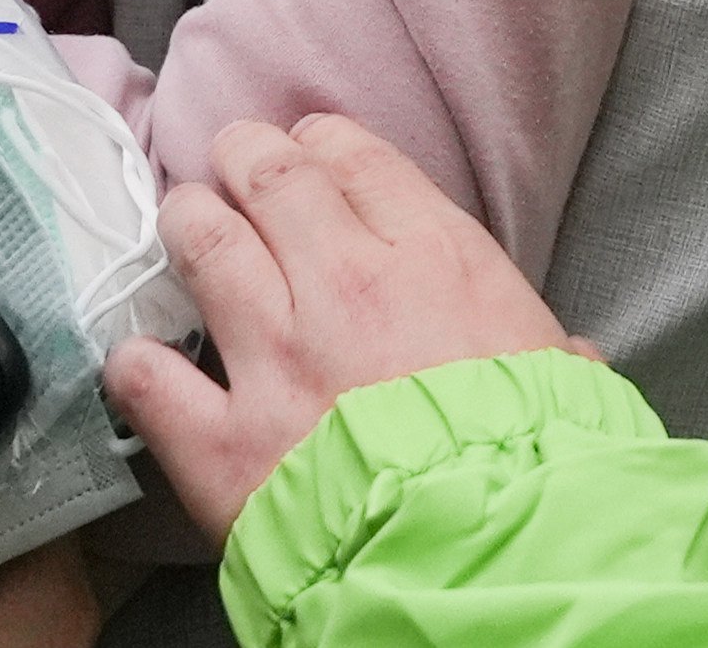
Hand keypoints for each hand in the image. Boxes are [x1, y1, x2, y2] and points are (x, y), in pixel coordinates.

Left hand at [102, 115, 581, 540]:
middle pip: (265, 175)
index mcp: (430, 258)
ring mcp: (272, 357)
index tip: (309, 154)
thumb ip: (554, 354)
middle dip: (242, 158)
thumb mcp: (570, 385)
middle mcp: (341, 284)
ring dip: (187, 223)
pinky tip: (140, 360)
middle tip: (235, 165)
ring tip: (185, 224)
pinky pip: (147, 378)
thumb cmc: (542, 468)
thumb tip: (571, 361)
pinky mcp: (221, 442)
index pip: (351, 156)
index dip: (319, 146)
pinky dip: (136, 364)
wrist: (489, 560)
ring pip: (199, 242)